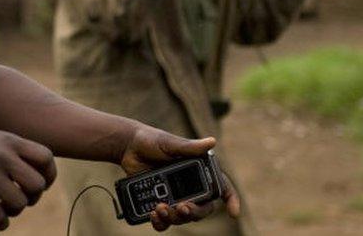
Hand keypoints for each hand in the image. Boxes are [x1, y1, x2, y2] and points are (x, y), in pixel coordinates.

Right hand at [0, 128, 55, 230]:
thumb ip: (12, 149)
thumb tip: (37, 168)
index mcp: (8, 140)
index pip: (45, 157)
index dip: (50, 174)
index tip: (43, 184)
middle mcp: (1, 155)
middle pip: (37, 184)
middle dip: (33, 197)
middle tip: (22, 199)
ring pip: (20, 203)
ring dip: (15, 211)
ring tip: (5, 208)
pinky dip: (1, 223)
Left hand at [118, 126, 239, 231]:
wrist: (128, 147)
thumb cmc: (153, 140)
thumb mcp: (171, 143)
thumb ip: (189, 147)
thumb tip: (212, 141)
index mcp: (199, 171)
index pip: (221, 187)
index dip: (231, 199)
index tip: (233, 212)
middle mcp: (190, 187)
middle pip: (202, 209)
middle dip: (194, 212)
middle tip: (182, 207)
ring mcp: (175, 198)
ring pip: (182, 218)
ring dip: (175, 218)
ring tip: (161, 208)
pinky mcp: (159, 204)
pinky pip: (163, 222)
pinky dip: (160, 223)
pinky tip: (153, 215)